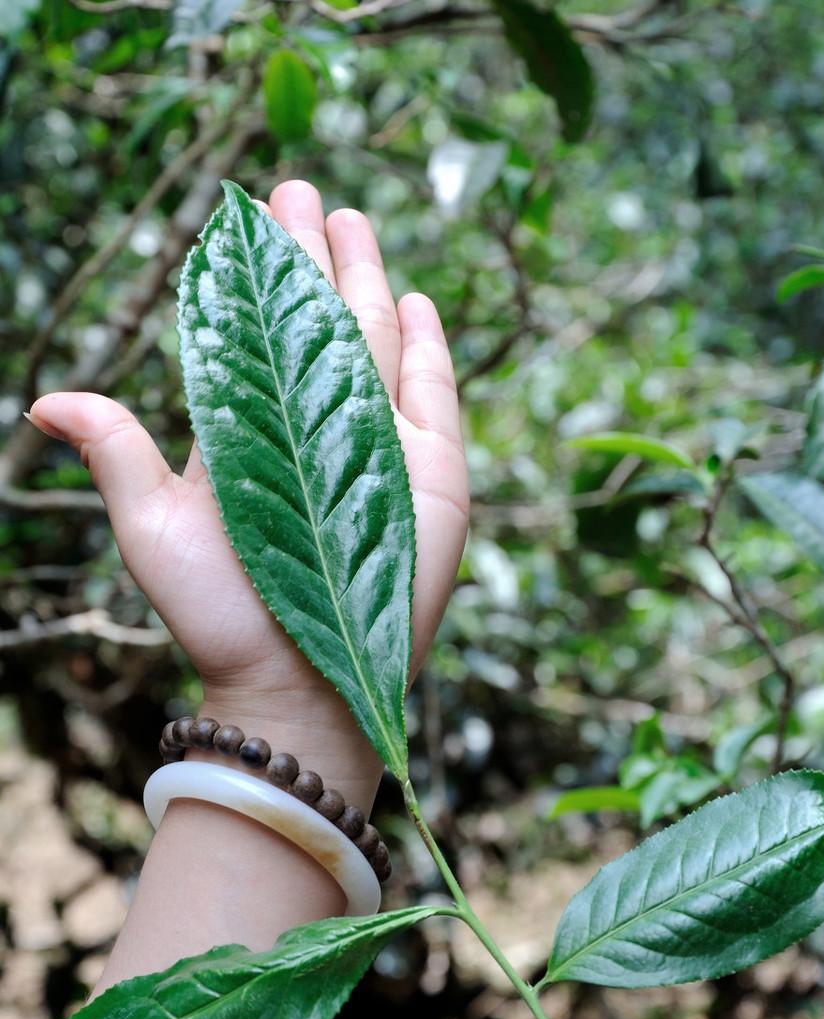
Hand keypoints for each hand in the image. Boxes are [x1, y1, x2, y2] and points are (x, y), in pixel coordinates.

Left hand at [27, 180, 468, 747]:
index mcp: (254, 426)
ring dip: (364, 276)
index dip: (254, 269)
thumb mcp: (153, 530)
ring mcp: (379, 442)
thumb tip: (43, 399)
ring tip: (351, 220)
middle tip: (298, 187)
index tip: (245, 209)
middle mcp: (318, 423)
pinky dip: (427, 344)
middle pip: (318, 318)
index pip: (256, 328)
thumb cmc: (219, 613)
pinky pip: (432, 390)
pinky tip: (416, 299)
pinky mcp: (432, 471)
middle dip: (310, 252)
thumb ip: (118, 454)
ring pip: (375, 338)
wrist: (295, 678)